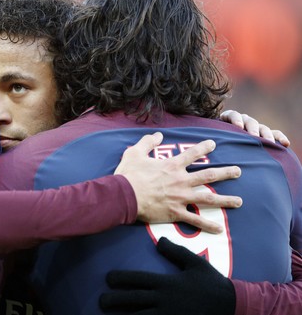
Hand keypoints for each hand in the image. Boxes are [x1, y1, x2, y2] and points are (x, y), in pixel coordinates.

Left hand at [99, 237, 235, 314]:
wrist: (231, 306)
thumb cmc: (212, 284)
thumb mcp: (195, 264)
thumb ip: (176, 252)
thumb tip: (160, 241)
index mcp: (166, 283)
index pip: (138, 280)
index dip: (121, 279)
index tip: (108, 278)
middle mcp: (164, 300)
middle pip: (133, 300)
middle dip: (114, 300)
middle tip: (101, 300)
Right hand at [115, 132, 241, 233]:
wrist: (124, 196)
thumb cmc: (129, 175)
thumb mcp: (134, 152)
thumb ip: (147, 142)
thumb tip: (158, 135)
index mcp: (172, 166)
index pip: (192, 154)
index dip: (204, 147)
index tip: (213, 144)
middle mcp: (181, 181)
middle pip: (208, 176)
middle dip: (226, 173)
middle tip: (238, 171)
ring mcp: (180, 198)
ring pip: (208, 198)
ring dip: (225, 200)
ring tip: (239, 201)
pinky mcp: (176, 213)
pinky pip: (195, 220)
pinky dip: (208, 225)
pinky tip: (219, 228)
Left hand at [220, 109, 289, 146]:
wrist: (225, 152)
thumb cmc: (217, 145)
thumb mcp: (214, 139)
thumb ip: (213, 136)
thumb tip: (202, 139)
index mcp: (229, 120)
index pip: (232, 114)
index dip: (235, 118)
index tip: (237, 126)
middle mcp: (243, 122)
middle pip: (249, 121)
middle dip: (252, 128)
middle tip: (253, 136)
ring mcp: (255, 129)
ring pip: (262, 128)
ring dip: (266, 134)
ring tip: (268, 142)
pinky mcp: (265, 136)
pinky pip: (275, 134)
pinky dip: (280, 138)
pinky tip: (285, 144)